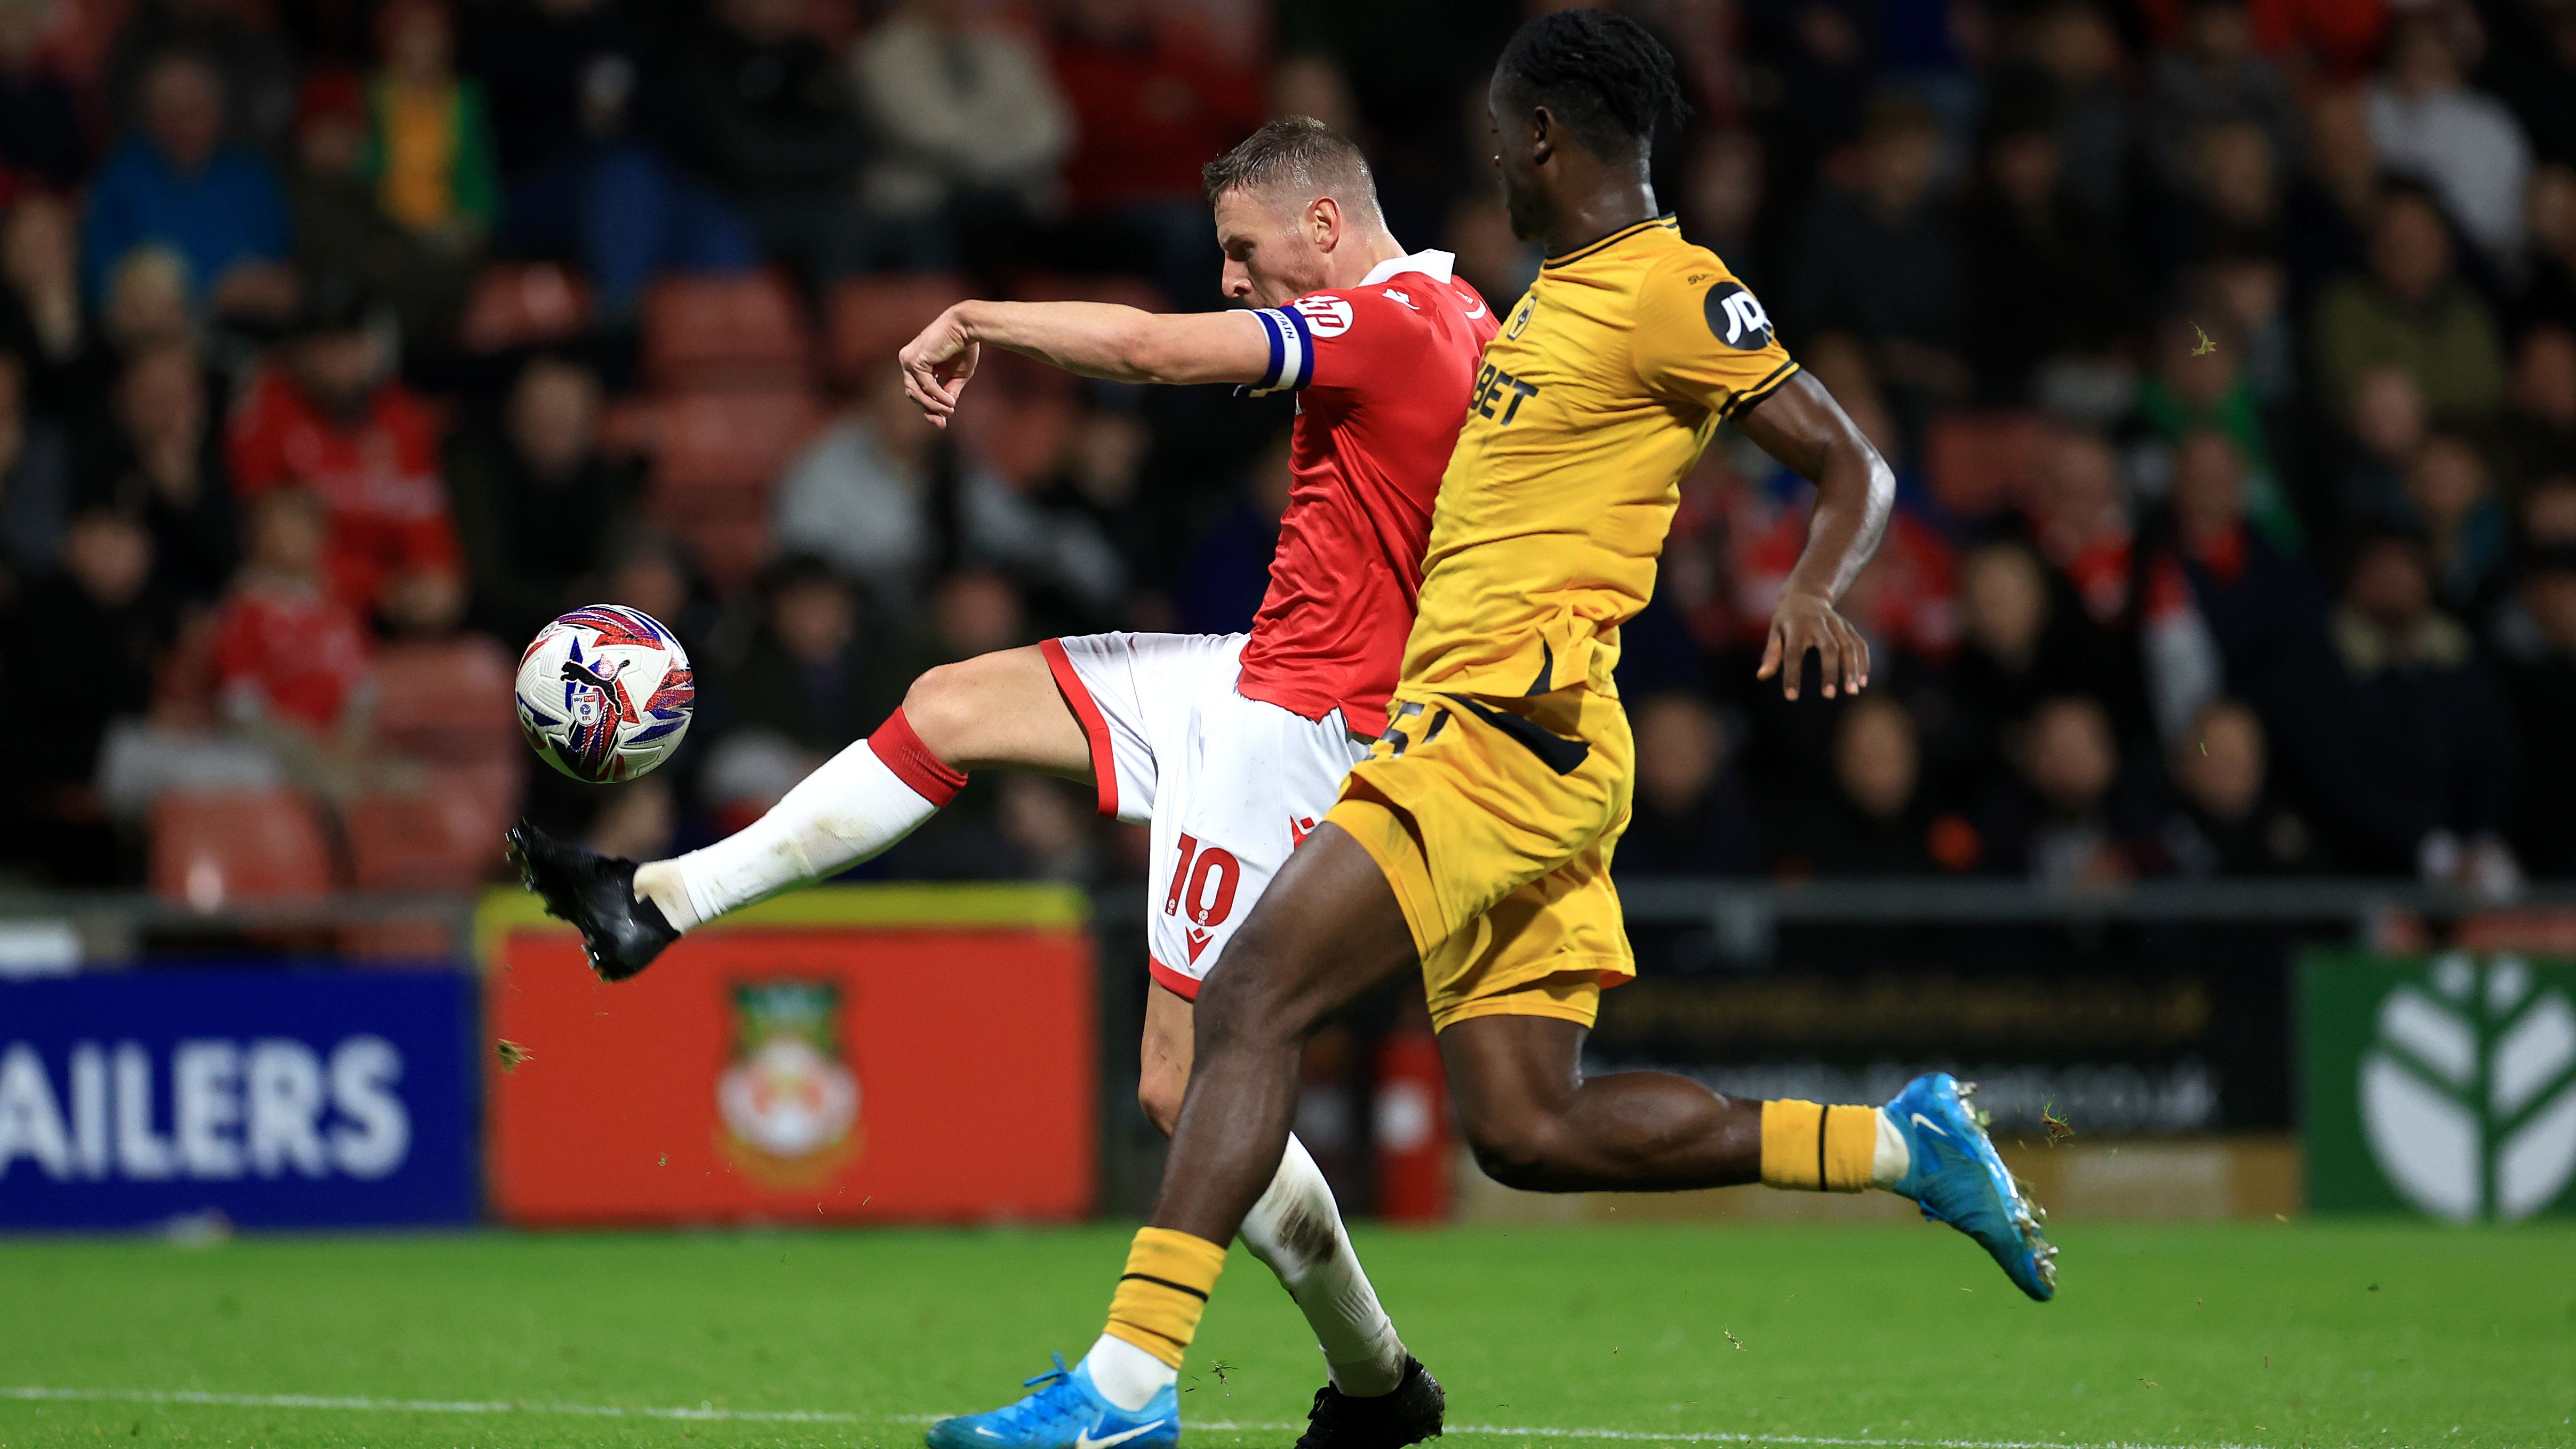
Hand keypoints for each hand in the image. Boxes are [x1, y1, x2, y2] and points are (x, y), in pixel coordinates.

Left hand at [897, 305, 979, 428]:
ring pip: (916, 393)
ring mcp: (908, 360)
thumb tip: (946, 409)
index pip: (917, 390)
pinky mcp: (913, 360)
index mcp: (917, 363)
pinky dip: (937, 396)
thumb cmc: (965, 346)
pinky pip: (925, 386)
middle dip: (929, 409)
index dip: (929, 407)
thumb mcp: (957, 375)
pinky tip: (950, 402)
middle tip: (944, 421)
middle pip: (913, 394)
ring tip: (950, 409)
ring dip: (933, 405)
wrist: (967, 326)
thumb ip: (949, 390)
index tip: (941, 422)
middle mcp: (908, 360)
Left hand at [1756, 590, 1868, 699]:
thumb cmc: (1786, 619)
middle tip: (1828, 695)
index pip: (1792, 653)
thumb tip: (1761, 676)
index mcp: (1796, 626)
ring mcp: (1837, 623)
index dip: (1792, 675)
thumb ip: (1771, 654)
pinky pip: (1859, 644)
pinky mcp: (1848, 626)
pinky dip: (1863, 663)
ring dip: (1852, 669)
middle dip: (1829, 671)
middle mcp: (1819, 622)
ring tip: (1852, 691)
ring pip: (1849, 646)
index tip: (1791, 696)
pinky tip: (1862, 681)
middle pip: (1829, 647)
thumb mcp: (1774, 632)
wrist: (1806, 594)